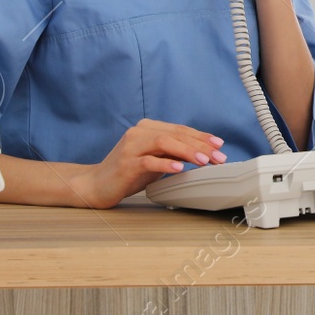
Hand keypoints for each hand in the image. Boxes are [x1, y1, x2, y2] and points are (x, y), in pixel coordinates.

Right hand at [73, 119, 225, 208]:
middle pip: (175, 134)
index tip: (219, 145)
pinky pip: (148, 161)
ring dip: (187, 151)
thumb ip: (173, 153)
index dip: (201, 136)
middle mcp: (139, 133)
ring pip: (164, 143)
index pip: (180, 129)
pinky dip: (165, 164)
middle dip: (200, 145)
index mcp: (148, 128)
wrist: (95, 185)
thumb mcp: (155, 160)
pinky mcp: (125, 164)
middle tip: (218, 156)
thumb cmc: (128, 173)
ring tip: (203, 161)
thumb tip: (204, 154)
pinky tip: (179, 169)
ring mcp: (131, 147)